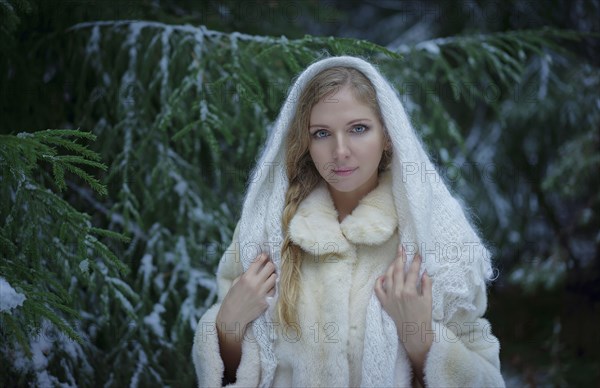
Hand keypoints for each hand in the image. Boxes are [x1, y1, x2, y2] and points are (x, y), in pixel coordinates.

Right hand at [217, 253, 276, 333]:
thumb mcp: (236, 283)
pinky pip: (274, 290)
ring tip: (268, 277)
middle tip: (268, 266)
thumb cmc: (232, 298)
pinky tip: (267, 288)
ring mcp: (262, 293)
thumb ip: (246, 274)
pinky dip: (271, 287)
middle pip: (270, 267)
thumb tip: (257, 267)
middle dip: (270, 265)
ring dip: (272, 276)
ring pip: (274, 278)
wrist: (233, 317)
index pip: (259, 261)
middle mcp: (255, 284)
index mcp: (246, 277)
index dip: (263, 257)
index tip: (265, 256)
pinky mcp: (266, 302)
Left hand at [374, 246, 432, 373]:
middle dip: (400, 257)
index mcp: (410, 292)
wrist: (414, 335)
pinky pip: (378, 289)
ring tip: (396, 259)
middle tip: (402, 248)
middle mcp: (397, 293)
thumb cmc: (423, 318)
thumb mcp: (428, 301)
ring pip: (388, 276)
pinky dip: (379, 281)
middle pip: (398, 270)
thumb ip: (426, 285)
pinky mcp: (384, 303)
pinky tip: (384, 275)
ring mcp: (389, 297)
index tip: (418, 253)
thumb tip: (424, 272)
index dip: (416, 261)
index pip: (413, 272)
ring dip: (392, 266)